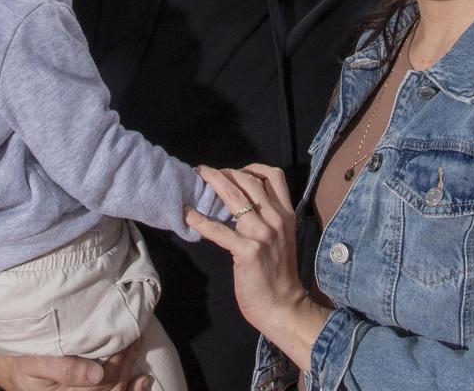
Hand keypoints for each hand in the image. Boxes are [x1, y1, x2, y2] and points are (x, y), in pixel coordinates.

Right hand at [0, 340, 151, 390]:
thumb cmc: (19, 361)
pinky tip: (142, 380)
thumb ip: (62, 368)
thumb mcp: (33, 363)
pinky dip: (130, 390)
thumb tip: (96, 374)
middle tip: (135, 336)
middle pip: (110, 387)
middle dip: (125, 362)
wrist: (8, 369)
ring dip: (130, 374)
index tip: (126, 337)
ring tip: (138, 348)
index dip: (116, 361)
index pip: (100, 382)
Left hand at [187, 165, 330, 368]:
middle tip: (206, 173)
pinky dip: (199, 220)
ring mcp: (262, 234)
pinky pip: (218, 230)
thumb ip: (268, 219)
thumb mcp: (282, 238)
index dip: (251, 167)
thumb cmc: (279, 275)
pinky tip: (187, 214)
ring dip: (212, 183)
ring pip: (234, 196)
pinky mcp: (247, 250)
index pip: (274, 176)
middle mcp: (276, 219)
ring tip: (197, 178)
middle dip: (224, 172)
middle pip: (249, 180)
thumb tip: (240, 203)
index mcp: (286, 214)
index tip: (233, 172)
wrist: (283, 306)